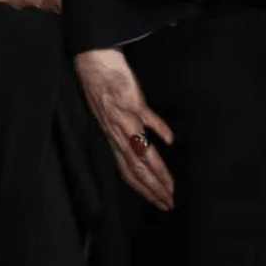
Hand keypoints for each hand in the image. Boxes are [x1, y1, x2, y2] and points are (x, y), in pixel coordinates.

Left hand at [74, 47, 174, 210]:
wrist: (94, 61)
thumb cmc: (104, 86)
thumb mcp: (115, 113)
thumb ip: (140, 127)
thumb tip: (164, 140)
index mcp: (112, 136)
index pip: (128, 171)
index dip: (143, 188)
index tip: (159, 202)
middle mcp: (116, 132)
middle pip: (135, 168)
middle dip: (152, 189)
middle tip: (169, 204)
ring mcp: (123, 119)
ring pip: (140, 154)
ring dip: (157, 173)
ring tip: (171, 188)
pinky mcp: (131, 103)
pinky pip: (145, 120)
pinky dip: (159, 130)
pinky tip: (170, 141)